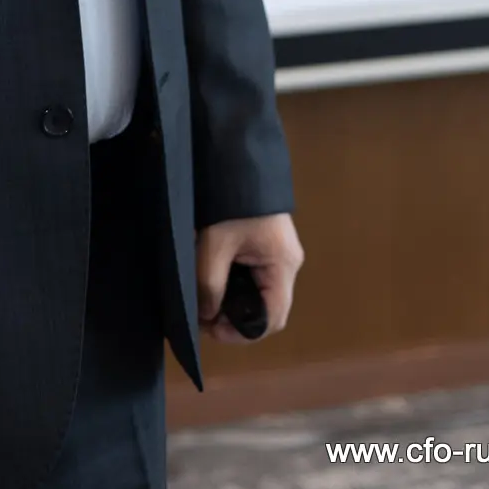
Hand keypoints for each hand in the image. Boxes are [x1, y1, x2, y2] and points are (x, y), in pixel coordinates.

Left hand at [196, 213, 303, 345]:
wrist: (233, 156)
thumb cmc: (228, 202)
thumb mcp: (214, 245)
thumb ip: (210, 285)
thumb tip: (204, 317)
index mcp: (283, 265)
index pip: (272, 319)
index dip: (242, 333)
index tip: (211, 330)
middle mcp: (286, 263)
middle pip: (265, 308)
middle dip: (234, 319)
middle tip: (202, 317)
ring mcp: (276, 252)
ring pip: (257, 292)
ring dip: (231, 301)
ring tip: (204, 302)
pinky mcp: (263, 242)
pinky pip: (252, 275)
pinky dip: (232, 284)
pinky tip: (212, 282)